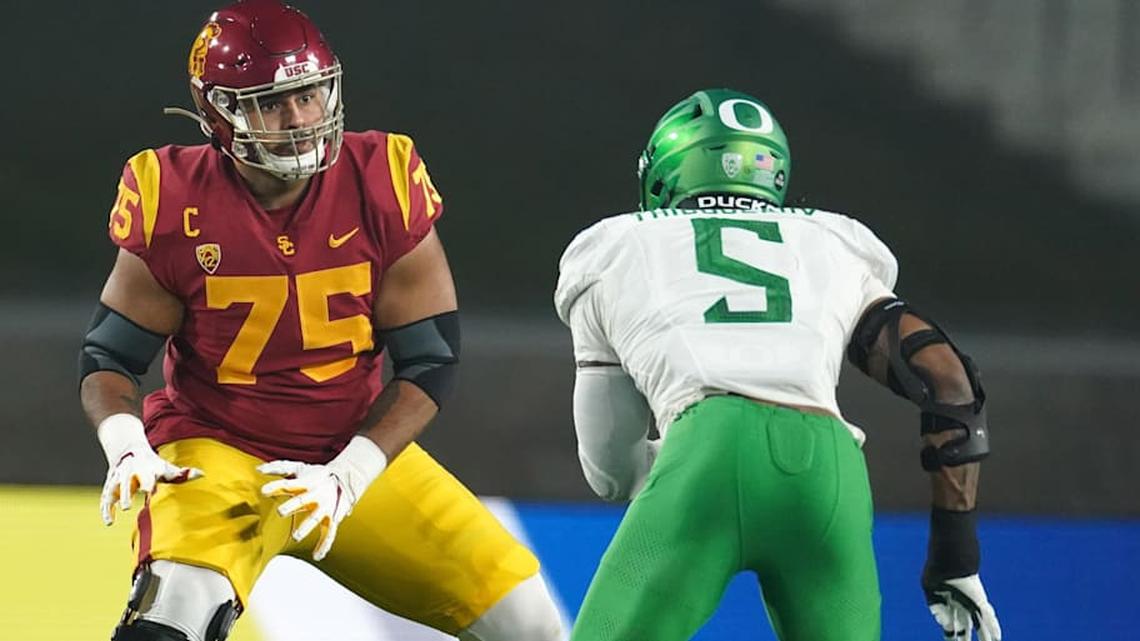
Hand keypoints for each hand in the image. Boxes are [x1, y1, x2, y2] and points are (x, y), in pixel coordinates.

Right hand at [97, 414, 202, 524]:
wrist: (128, 450)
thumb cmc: (152, 464)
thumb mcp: (166, 467)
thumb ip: (181, 474)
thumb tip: (201, 474)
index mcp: (145, 469)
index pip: (147, 476)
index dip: (148, 483)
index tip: (150, 491)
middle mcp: (130, 473)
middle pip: (126, 483)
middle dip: (126, 493)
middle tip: (127, 506)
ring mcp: (118, 479)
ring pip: (113, 490)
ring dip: (114, 501)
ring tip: (115, 516)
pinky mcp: (109, 487)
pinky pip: (105, 499)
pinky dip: (105, 510)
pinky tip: (109, 522)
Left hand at [258, 435, 387, 560]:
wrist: (344, 479)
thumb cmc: (316, 475)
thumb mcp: (299, 468)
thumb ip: (279, 468)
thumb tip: (258, 468)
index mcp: (305, 483)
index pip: (288, 484)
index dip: (275, 487)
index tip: (263, 491)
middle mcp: (315, 495)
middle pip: (302, 500)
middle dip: (292, 506)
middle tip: (281, 512)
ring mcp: (324, 508)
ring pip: (315, 518)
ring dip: (306, 527)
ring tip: (296, 537)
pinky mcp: (332, 518)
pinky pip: (329, 533)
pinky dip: (324, 545)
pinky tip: (317, 556)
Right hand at [924, 574, 1001, 640]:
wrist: (947, 560)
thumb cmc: (936, 572)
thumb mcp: (930, 591)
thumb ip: (937, 610)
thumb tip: (946, 626)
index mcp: (946, 603)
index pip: (950, 623)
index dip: (951, 633)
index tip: (952, 637)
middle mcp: (960, 605)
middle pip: (965, 626)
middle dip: (964, 638)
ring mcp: (971, 603)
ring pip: (979, 625)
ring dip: (984, 637)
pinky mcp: (979, 600)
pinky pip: (988, 617)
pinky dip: (993, 627)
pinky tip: (997, 638)